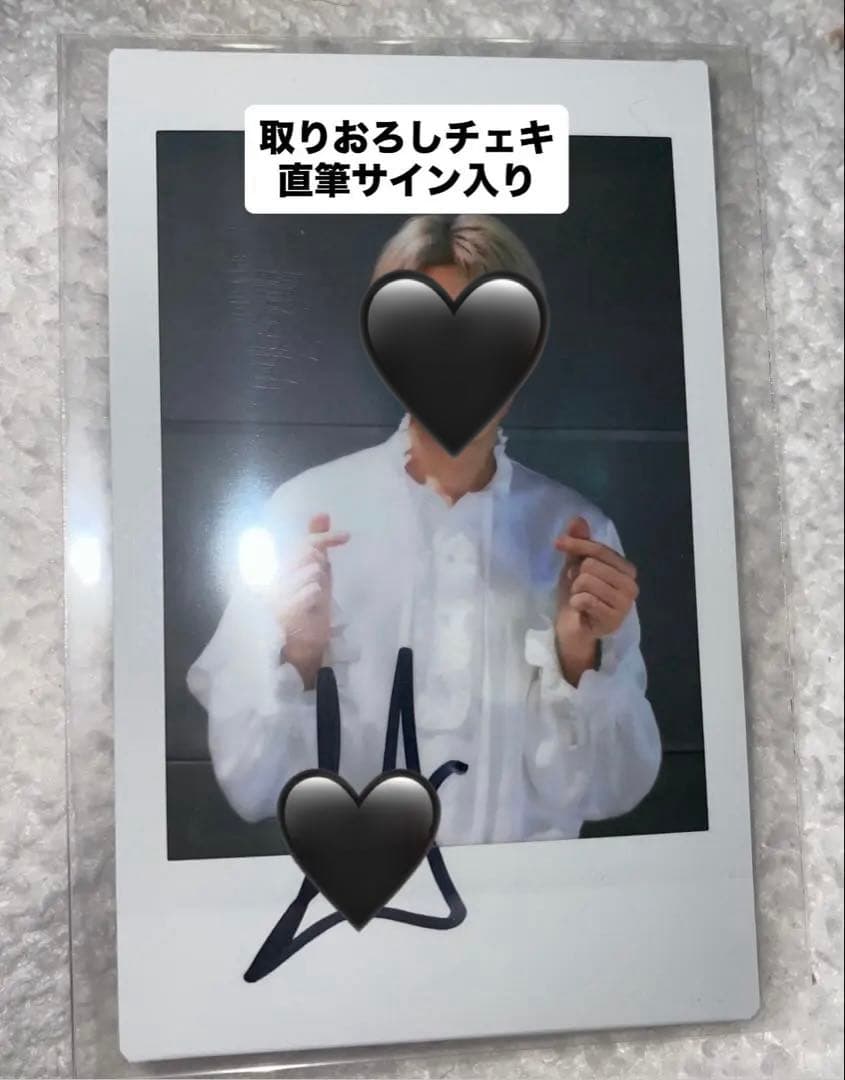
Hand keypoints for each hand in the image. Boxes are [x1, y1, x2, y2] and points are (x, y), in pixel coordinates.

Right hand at [278, 513, 348, 689]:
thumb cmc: (308, 607)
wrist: (301, 645)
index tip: (346, 536)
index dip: (324, 536)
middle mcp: (273, 577)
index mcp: (280, 566)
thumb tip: (322, 514)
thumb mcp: (316, 573)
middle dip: (320, 562)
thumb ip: (316, 544)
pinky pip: (309, 590)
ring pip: (311, 570)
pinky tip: (312, 600)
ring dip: (318, 582)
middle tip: (319, 579)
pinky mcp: (283, 612)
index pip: (303, 542)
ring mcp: (276, 595)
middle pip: (306, 552)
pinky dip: (315, 593)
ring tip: (311, 596)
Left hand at [553, 516, 638, 685]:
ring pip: (587, 581)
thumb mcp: (575, 565)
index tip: (558, 543)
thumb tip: (578, 519)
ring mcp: (625, 604)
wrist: (573, 628)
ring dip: (576, 590)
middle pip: (591, 564)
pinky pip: (585, 599)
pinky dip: (576, 603)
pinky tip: (582, 610)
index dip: (576, 544)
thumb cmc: (577, 595)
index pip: (599, 549)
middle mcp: (631, 585)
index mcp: (626, 569)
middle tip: (577, 586)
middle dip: (576, 575)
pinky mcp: (614, 620)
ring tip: (580, 598)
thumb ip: (580, 543)